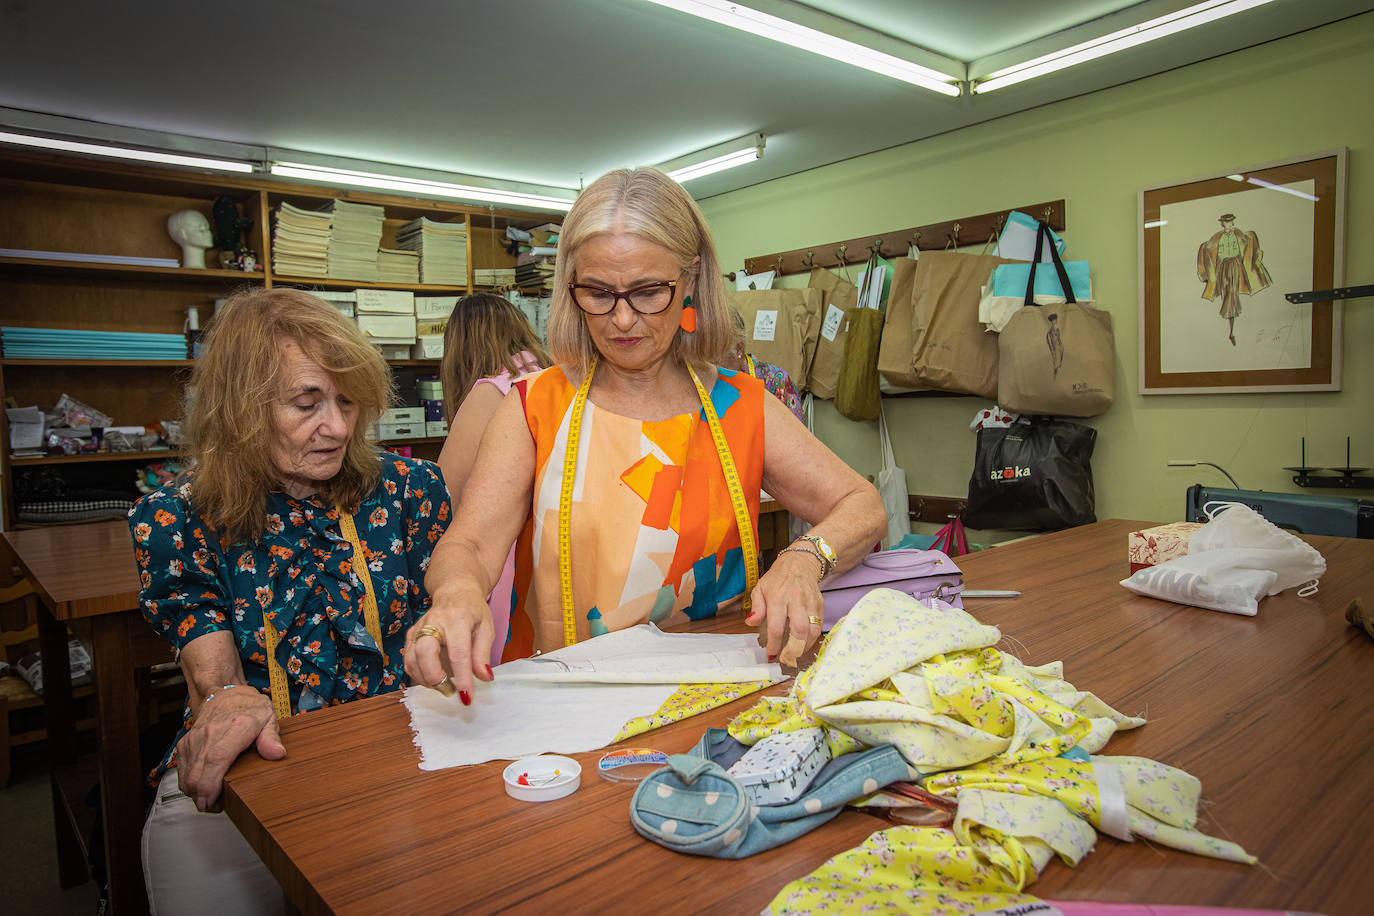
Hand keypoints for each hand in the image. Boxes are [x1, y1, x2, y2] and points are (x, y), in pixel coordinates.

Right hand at [175, 686, 283, 811]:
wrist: (225, 695)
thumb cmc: (249, 709)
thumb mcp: (269, 719)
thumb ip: (271, 738)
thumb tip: (277, 754)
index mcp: (236, 727)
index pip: (216, 758)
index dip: (210, 784)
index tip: (212, 801)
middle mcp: (211, 733)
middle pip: (197, 774)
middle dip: (203, 798)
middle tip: (218, 806)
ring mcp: (195, 739)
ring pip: (186, 776)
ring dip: (196, 793)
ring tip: (212, 798)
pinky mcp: (184, 745)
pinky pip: (181, 772)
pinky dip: (189, 784)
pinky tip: (203, 787)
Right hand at [403, 584, 494, 703]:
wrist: (454, 592)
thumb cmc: (473, 611)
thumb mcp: (486, 628)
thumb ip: (483, 654)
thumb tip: (484, 678)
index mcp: (457, 619)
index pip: (458, 653)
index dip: (462, 678)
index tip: (466, 697)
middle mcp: (433, 623)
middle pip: (424, 654)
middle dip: (435, 678)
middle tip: (450, 690)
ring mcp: (418, 628)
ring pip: (412, 660)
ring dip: (426, 680)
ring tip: (444, 686)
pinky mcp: (410, 636)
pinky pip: (408, 661)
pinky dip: (419, 675)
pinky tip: (434, 678)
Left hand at [745, 551, 823, 666]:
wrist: (800, 563)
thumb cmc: (777, 579)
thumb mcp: (760, 589)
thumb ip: (756, 608)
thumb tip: (750, 623)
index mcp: (778, 597)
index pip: (776, 626)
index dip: (774, 644)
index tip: (770, 655)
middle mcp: (796, 600)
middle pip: (799, 630)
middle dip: (793, 649)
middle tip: (786, 659)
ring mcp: (810, 603)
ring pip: (812, 630)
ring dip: (804, 646)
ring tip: (795, 654)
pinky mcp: (820, 605)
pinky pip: (819, 626)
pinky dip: (813, 639)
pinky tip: (804, 644)